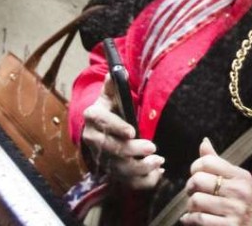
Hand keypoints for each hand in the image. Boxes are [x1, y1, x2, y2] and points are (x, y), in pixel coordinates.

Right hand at [81, 74, 163, 188]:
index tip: (131, 131)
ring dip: (139, 168)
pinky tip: (157, 174)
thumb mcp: (111, 93)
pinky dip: (142, 181)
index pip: (103, 123)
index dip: (116, 128)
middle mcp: (93, 139)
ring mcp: (102, 157)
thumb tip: (115, 71)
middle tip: (152, 148)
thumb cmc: (110, 106)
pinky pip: (126, 181)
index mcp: (93, 117)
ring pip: (118, 168)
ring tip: (158, 161)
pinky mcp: (112, 171)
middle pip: (111, 149)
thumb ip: (114, 84)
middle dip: (132, 150)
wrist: (99, 126)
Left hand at [182, 138, 251, 225]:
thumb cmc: (237, 202)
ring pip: (196, 200)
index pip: (208, 161)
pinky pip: (198, 219)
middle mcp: (240, 191)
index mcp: (241, 176)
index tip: (197, 176)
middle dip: (190, 187)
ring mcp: (235, 210)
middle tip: (193, 193)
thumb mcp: (233, 181)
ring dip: (190, 206)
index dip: (195, 167)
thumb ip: (216, 162)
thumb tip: (204, 142)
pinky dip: (189, 219)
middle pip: (198, 179)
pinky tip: (190, 219)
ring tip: (195, 208)